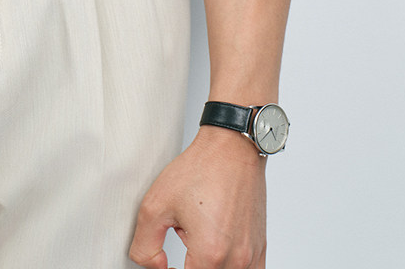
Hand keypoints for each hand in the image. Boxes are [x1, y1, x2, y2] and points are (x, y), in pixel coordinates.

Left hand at [128, 126, 266, 268]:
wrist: (232, 148)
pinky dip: (230, 266)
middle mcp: (236, 259)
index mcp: (210, 253)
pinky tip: (218, 246)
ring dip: (211, 265)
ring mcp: (251, 256)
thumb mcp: (155, 204)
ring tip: (202, 240)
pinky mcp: (260, 248)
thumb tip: (156, 267)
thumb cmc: (200, 169)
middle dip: (192, 264)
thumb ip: (145, 245)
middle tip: (185, 240)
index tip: (166, 262)